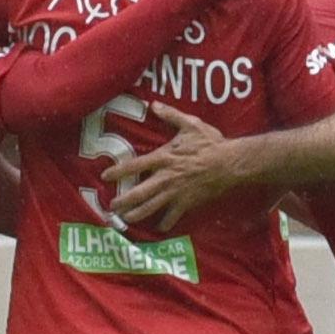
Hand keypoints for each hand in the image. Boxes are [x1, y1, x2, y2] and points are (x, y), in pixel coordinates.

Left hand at [107, 103, 246, 227]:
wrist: (230, 164)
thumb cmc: (210, 144)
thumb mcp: (190, 124)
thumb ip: (170, 115)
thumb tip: (153, 104)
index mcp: (163, 158)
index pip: (134, 165)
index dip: (118, 171)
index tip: (104, 176)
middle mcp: (165, 178)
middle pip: (138, 193)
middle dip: (123, 201)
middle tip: (111, 207)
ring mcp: (175, 192)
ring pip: (151, 207)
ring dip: (136, 215)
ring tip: (125, 220)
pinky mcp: (187, 203)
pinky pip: (172, 217)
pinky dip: (165, 224)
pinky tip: (158, 228)